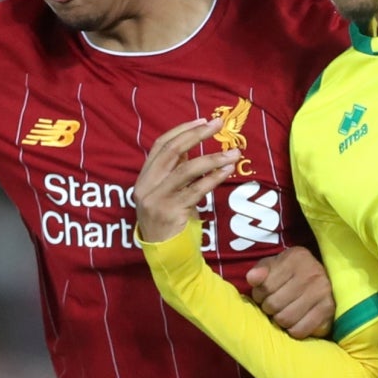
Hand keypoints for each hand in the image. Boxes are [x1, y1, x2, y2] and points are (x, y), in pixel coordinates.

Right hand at [133, 117, 239, 244]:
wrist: (166, 256)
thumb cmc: (170, 222)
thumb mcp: (167, 193)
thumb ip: (174, 171)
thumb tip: (189, 145)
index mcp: (144, 178)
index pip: (160, 145)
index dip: (182, 130)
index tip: (203, 120)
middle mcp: (146, 187)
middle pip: (171, 151)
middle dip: (197, 135)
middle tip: (218, 125)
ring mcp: (157, 200)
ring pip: (186, 170)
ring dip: (213, 158)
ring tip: (234, 153)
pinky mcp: (172, 212)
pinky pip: (197, 190)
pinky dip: (214, 178)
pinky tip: (227, 171)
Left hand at [247, 248, 334, 338]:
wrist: (325, 280)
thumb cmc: (292, 274)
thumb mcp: (274, 266)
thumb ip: (261, 270)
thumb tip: (251, 278)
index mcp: (296, 258)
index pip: (265, 286)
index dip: (259, 295)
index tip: (265, 294)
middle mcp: (311, 273)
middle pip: (274, 305)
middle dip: (269, 309)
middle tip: (274, 306)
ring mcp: (322, 292)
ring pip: (285, 319)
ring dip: (280, 320)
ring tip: (284, 312)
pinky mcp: (328, 310)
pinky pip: (300, 330)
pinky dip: (293, 330)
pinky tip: (296, 321)